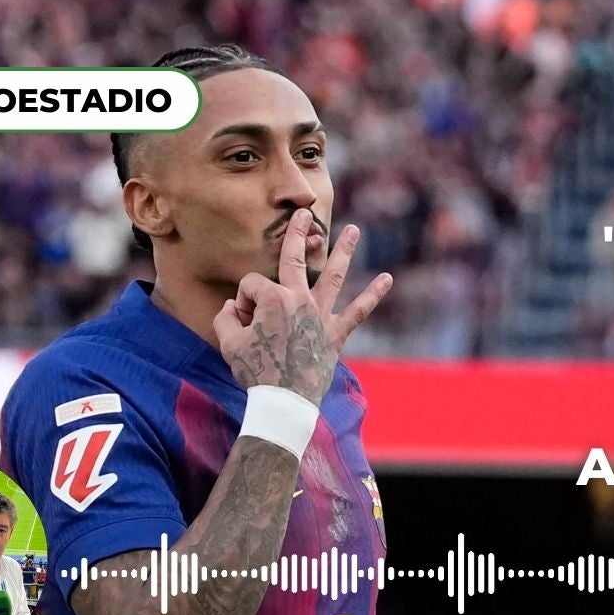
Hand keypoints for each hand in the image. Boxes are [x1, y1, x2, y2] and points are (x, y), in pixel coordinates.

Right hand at [213, 209, 391, 404]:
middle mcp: (300, 299)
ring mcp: (321, 315)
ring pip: (333, 276)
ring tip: (354, 230)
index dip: (242, 304)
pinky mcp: (335, 333)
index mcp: (273, 299)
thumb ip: (226, 319)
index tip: (242, 324)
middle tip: (305, 214)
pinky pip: (358, 312)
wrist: (284, 401)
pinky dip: (372, 295)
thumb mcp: (229, 343)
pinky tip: (387, 279)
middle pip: (296, 259)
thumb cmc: (255, 372)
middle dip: (298, 234)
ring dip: (344, 251)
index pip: (253, 286)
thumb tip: (232, 307)